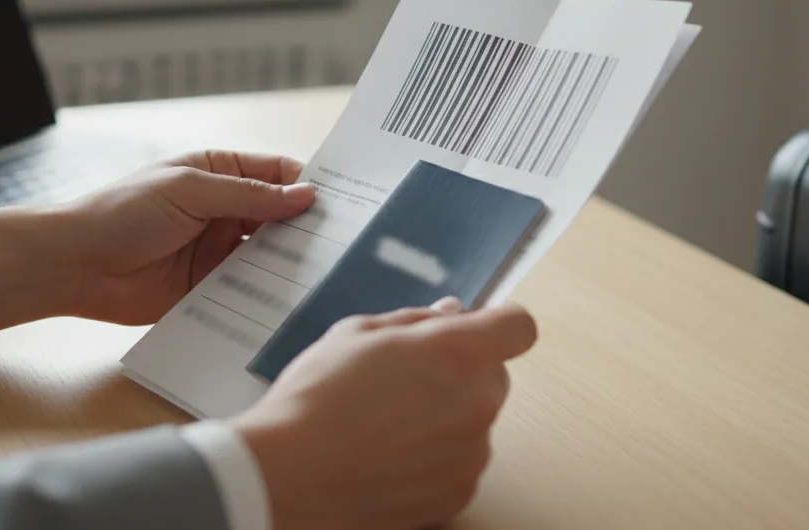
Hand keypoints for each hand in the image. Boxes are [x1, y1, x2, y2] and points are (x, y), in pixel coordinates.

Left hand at [0, 150, 313, 331]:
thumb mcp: (189, 191)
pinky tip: (291, 299)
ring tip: (324, 272)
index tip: (343, 203)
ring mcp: (219, 250)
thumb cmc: (122, 212)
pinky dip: (268, 293)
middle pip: (280, 217)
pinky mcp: (211, 287)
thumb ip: (248, 195)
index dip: (308, 186)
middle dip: (308, 227)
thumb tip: (305, 196)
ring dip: (291, 262)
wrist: (75, 265)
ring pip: (269, 255)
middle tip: (345, 242)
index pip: (278, 174)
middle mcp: (224, 210)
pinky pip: (249, 289)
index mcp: (219, 172)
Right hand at [234, 298, 537, 529]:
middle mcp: (477, 403)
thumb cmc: (316, 401)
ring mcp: (471, 455)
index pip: (518, 327)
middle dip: (461, 371)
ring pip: (475, 421)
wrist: (290, 478)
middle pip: (494, 375)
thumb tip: (451, 315)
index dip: (498, 325)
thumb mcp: (357, 333)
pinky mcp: (458, 494)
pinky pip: (460, 463)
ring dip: (447, 416)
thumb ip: (416, 321)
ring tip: (387, 423)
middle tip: (406, 378)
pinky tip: (389, 456)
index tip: (476, 330)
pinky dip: (436, 458)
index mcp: (457, 353)